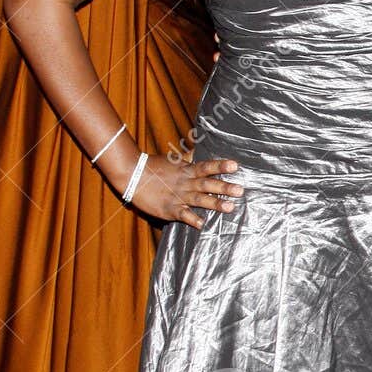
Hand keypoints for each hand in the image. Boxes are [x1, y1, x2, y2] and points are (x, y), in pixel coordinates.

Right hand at [127, 154, 242, 228]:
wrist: (131, 175)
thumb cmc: (154, 168)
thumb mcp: (173, 160)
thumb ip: (188, 157)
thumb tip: (197, 147)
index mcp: (187, 171)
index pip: (206, 167)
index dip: (220, 166)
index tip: (235, 165)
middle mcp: (185, 183)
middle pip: (207, 184)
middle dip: (224, 187)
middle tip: (240, 190)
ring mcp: (178, 196)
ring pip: (199, 200)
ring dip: (214, 203)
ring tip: (230, 207)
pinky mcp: (169, 209)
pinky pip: (182, 214)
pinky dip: (192, 219)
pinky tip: (202, 224)